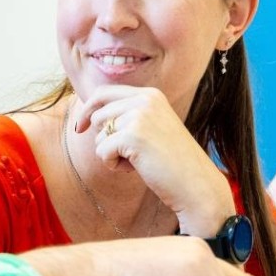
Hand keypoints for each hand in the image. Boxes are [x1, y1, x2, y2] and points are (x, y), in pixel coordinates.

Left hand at [70, 86, 234, 235]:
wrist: (195, 183)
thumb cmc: (171, 161)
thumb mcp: (152, 128)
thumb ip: (128, 115)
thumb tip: (89, 114)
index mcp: (150, 95)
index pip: (104, 92)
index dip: (88, 109)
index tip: (80, 128)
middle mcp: (145, 100)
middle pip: (98, 115)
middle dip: (105, 139)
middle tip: (129, 155)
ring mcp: (139, 116)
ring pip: (99, 135)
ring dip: (111, 153)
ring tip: (137, 161)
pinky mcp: (132, 136)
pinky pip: (102, 151)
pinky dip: (113, 165)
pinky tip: (135, 168)